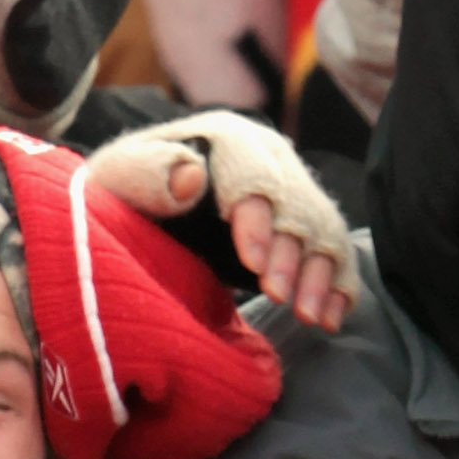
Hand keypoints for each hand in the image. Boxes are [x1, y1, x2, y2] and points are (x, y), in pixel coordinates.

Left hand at [89, 109, 355, 329]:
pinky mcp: (307, 229)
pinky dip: (338, 288)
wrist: (143, 207)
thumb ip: (147, 173)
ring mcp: (295, 193)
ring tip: (307, 316)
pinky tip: (330, 318)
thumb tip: (192, 178)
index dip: (258, 220)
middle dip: (291, 255)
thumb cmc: (126, 193)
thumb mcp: (120, 177)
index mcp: (231, 139)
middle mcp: (273, 160)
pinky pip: (338, 255)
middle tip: (276, 297)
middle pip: (298, 206)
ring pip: (325, 232)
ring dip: (320, 277)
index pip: (256, 176)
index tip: (252, 263)